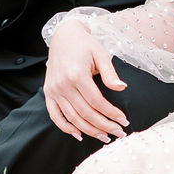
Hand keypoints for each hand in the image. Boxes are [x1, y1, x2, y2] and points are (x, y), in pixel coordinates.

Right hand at [44, 20, 129, 141]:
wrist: (63, 37)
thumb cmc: (84, 45)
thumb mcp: (100, 54)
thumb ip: (110, 73)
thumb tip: (122, 88)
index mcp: (77, 75)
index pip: (97, 102)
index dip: (111, 113)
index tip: (124, 120)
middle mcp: (63, 85)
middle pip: (85, 113)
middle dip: (104, 126)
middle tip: (119, 134)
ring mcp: (54, 90)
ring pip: (72, 118)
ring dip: (89, 130)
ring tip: (104, 137)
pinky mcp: (49, 93)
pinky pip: (55, 116)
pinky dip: (66, 128)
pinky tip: (79, 135)